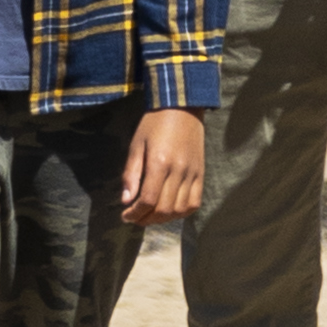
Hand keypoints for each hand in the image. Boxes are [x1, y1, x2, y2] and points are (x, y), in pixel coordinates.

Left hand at [119, 104, 203, 220]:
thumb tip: (126, 200)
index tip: (126, 216)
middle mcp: (178, 171)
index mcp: (160, 162)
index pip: (148, 200)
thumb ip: (131, 174)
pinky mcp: (201, 174)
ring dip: (163, 219)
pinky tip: (170, 210)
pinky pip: (194, 203)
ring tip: (150, 215)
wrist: (182, 106)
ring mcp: (192, 173)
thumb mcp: (136, 144)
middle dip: (146, 219)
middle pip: (164, 209)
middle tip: (135, 218)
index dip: (135, 213)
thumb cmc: (154, 124)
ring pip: (179, 210)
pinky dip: (181, 212)